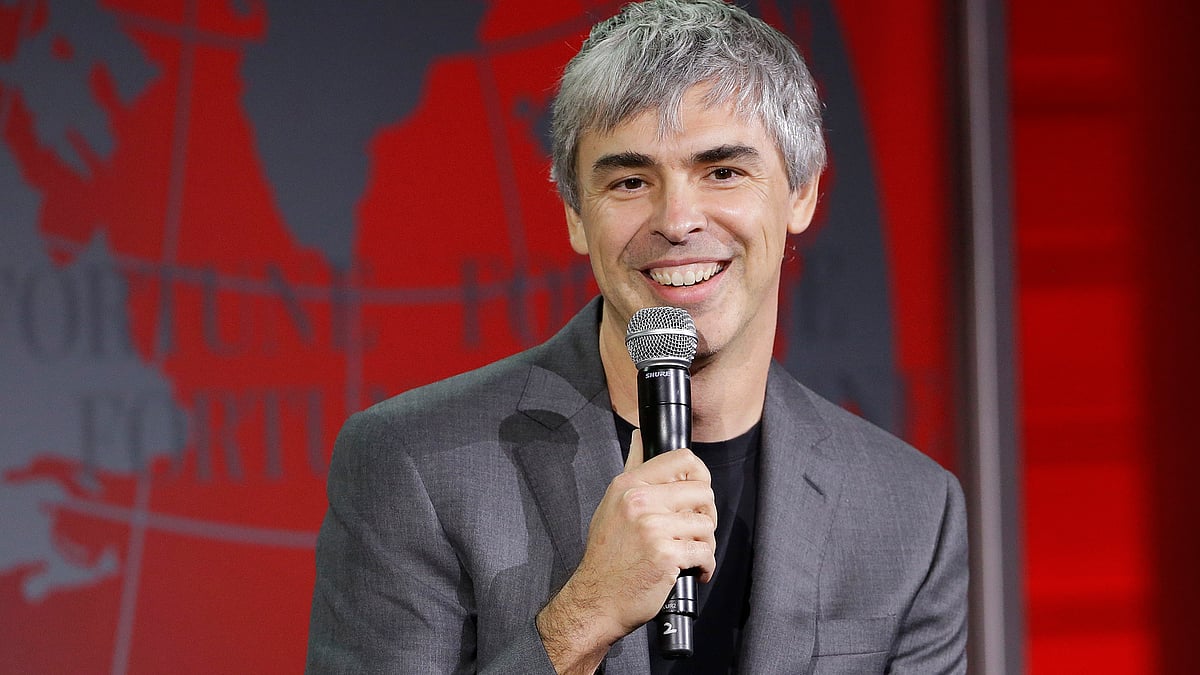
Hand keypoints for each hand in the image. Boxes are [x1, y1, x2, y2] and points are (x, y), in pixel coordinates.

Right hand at [537, 430, 715, 671]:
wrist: (597, 599)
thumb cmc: (607, 555)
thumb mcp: (612, 504)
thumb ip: (631, 469)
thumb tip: (639, 436)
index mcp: (629, 485)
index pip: (683, 460)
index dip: (700, 475)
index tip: (698, 494)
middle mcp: (640, 501)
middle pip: (703, 492)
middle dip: (707, 514)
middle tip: (696, 530)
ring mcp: (653, 528)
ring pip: (707, 525)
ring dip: (705, 544)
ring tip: (690, 554)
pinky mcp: (666, 556)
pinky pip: (705, 553)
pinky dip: (705, 566)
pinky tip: (693, 571)